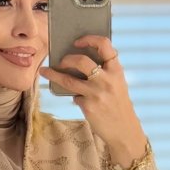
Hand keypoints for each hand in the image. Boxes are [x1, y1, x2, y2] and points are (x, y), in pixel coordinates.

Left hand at [38, 35, 146, 166]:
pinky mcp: (88, 106)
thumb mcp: (118, 84)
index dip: (89, 39)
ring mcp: (96, 93)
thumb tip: (78, 61)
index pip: (104, 45)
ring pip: (68, 80)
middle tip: (61, 61)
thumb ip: (105, 71)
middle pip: (81, 61)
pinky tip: (79, 100)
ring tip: (45, 71)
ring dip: (54, 74)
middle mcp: (107, 80)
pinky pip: (74, 96)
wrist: (124, 130)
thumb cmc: (118, 104)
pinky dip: (74, 96)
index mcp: (116, 70)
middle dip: (67, 59)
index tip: (77, 42)